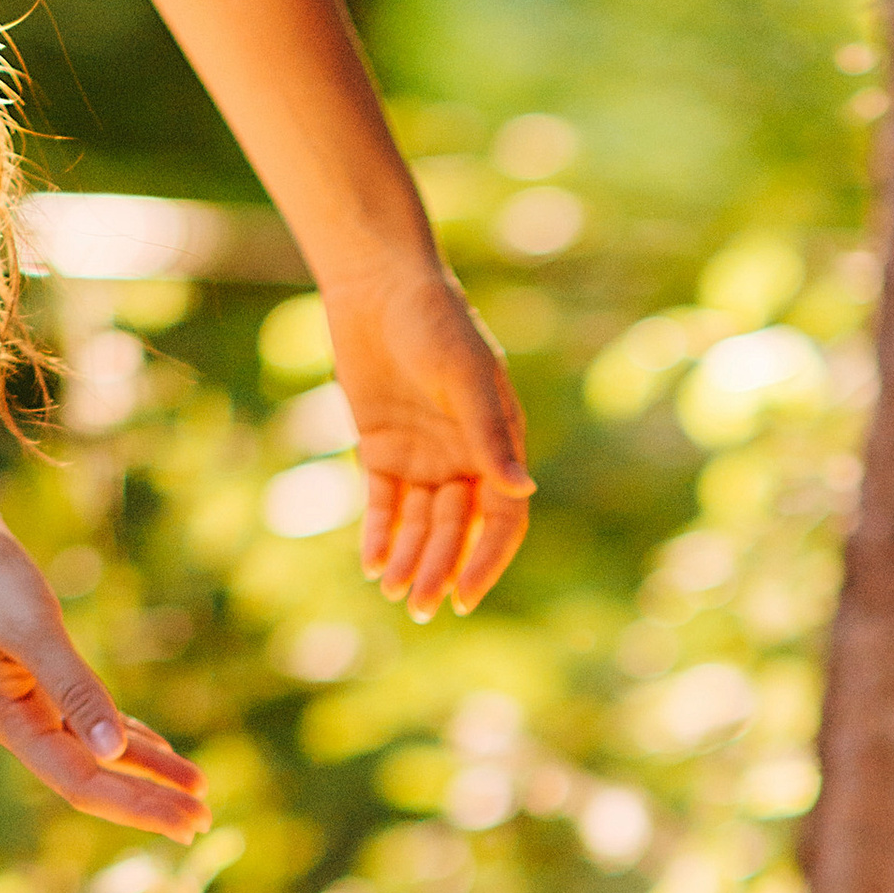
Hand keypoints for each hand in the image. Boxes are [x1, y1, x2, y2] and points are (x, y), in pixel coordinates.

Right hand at [0, 502, 209, 840]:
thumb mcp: (33, 629)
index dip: (139, 804)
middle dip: (150, 799)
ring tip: (198, 789)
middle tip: (204, 821)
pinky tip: (159, 750)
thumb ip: (73, 688)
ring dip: (148, 771)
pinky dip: (127, 738)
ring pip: (98, 751)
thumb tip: (112, 751)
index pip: (83, 782)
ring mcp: (30, 704)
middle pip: (95, 778)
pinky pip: (92, 722)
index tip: (188, 819)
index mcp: (10, 722)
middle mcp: (21, 724)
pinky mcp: (40, 679)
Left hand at [328, 255, 532, 618]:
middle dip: (439, 568)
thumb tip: (522, 491)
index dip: (487, 560)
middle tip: (420, 606)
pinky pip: (382, 504)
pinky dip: (379, 534)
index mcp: (497, 445)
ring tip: (392, 591)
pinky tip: (372, 564)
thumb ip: (490, 435)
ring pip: (418, 524)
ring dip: (408, 559)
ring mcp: (423, 457)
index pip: (502, 519)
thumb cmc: (435, 321)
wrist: (378, 286)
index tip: (465, 596)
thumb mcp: (463, 376)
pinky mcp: (382, 450)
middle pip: (455, 530)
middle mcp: (463, 458)